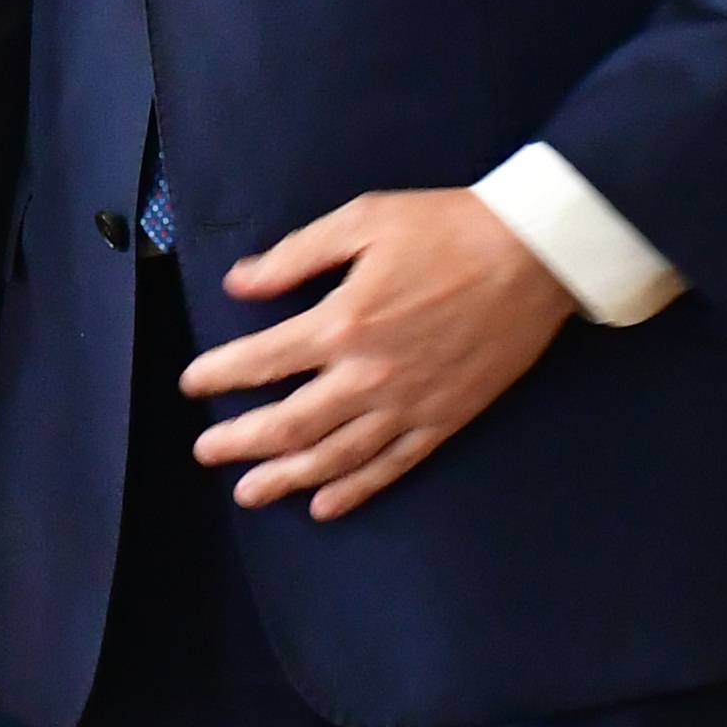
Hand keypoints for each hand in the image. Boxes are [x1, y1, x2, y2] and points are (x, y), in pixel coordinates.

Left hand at [181, 187, 573, 520]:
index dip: (218, 375)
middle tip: (205, 452)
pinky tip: (324, 505)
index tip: (191, 384)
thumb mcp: (363, 221)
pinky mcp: (445, 419)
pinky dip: (354, 490)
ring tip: (248, 493)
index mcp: (342, 322)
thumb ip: (296, 255)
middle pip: (288, 423)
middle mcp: (368, 374)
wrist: (534, 254)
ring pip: (334, 456)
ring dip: (285, 478)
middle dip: (239, 441)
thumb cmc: (447, 227)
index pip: (260, 361)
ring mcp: (408, 404)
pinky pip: (391, 466)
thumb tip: (239, 283)